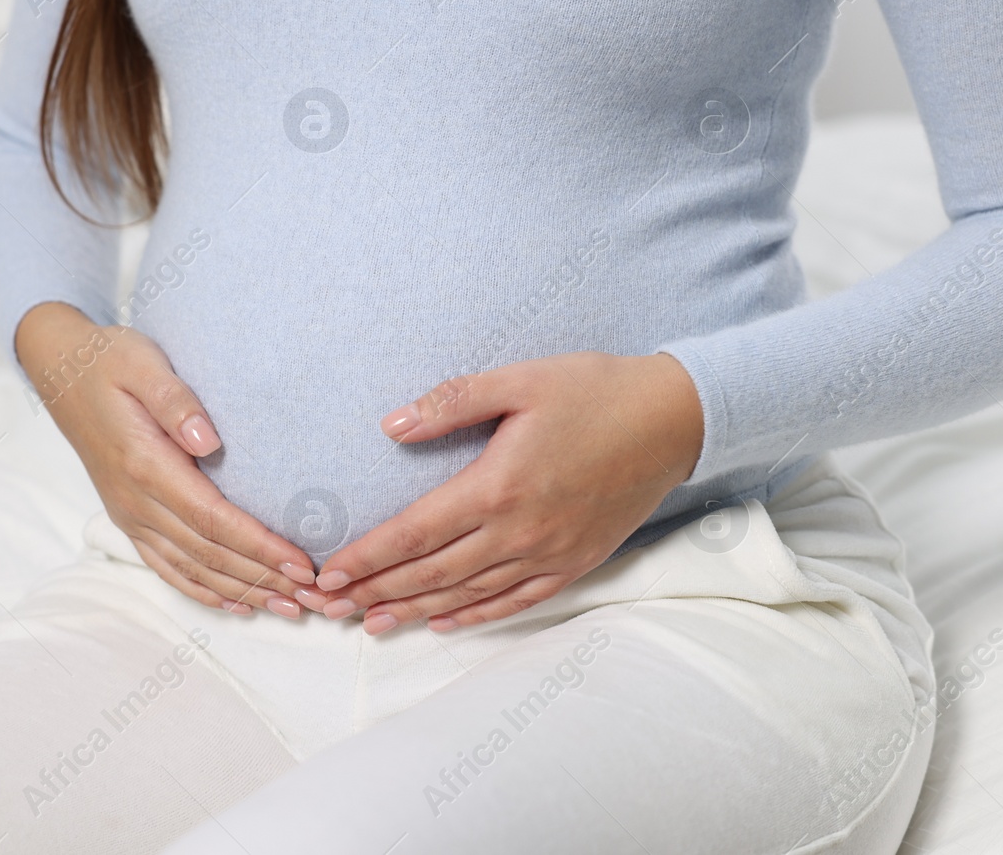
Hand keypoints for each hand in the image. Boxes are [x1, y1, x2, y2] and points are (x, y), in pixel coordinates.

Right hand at [15, 302, 329, 618]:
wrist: (63, 370)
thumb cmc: (112, 361)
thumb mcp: (143, 364)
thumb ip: (176, 401)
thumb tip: (209, 440)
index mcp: (146, 465)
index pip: (213, 519)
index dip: (259, 547)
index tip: (302, 563)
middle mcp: (137, 501)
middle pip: (210, 554)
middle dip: (265, 579)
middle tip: (315, 595)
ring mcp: (131, 516)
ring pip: (193, 569)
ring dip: (244, 593)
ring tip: (291, 607)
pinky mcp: (130, 520)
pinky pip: (168, 568)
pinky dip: (205, 592)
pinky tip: (239, 605)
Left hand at [313, 351, 703, 633]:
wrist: (672, 420)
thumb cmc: (594, 391)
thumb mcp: (520, 380)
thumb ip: (453, 401)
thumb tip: (391, 425)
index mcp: (499, 485)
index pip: (416, 532)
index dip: (369, 557)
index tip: (330, 575)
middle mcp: (521, 530)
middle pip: (433, 572)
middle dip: (378, 592)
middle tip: (332, 610)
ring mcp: (550, 552)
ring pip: (469, 592)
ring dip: (416, 610)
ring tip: (373, 624)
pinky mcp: (575, 561)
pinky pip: (517, 600)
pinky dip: (476, 615)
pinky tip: (446, 622)